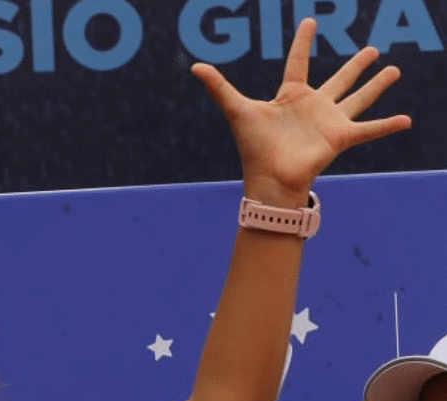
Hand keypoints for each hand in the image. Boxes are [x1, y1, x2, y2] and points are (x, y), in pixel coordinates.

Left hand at [192, 17, 410, 205]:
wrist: (268, 178)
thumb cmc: (253, 147)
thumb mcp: (237, 110)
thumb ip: (218, 87)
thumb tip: (194, 66)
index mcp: (290, 96)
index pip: (298, 61)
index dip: (302, 42)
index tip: (309, 21)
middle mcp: (313, 106)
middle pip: (339, 79)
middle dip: (356, 66)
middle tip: (372, 49)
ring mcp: (329, 121)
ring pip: (358, 97)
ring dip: (377, 85)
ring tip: (394, 69)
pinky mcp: (340, 137)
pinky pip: (369, 129)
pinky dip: (387, 125)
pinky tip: (406, 119)